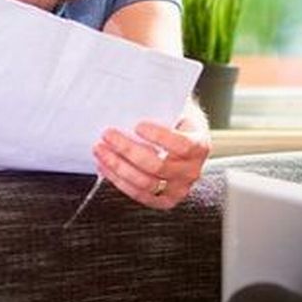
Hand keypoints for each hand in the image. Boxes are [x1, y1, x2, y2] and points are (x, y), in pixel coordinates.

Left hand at [92, 105, 210, 209]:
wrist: (184, 140)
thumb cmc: (177, 121)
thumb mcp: (177, 110)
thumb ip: (161, 107)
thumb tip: (133, 100)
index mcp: (200, 146)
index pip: (181, 145)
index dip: (159, 136)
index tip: (137, 125)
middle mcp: (192, 171)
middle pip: (158, 166)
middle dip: (128, 150)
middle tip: (108, 134)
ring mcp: (178, 189)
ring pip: (144, 183)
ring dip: (117, 166)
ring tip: (101, 150)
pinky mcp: (164, 201)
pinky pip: (138, 194)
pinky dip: (118, 181)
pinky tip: (105, 166)